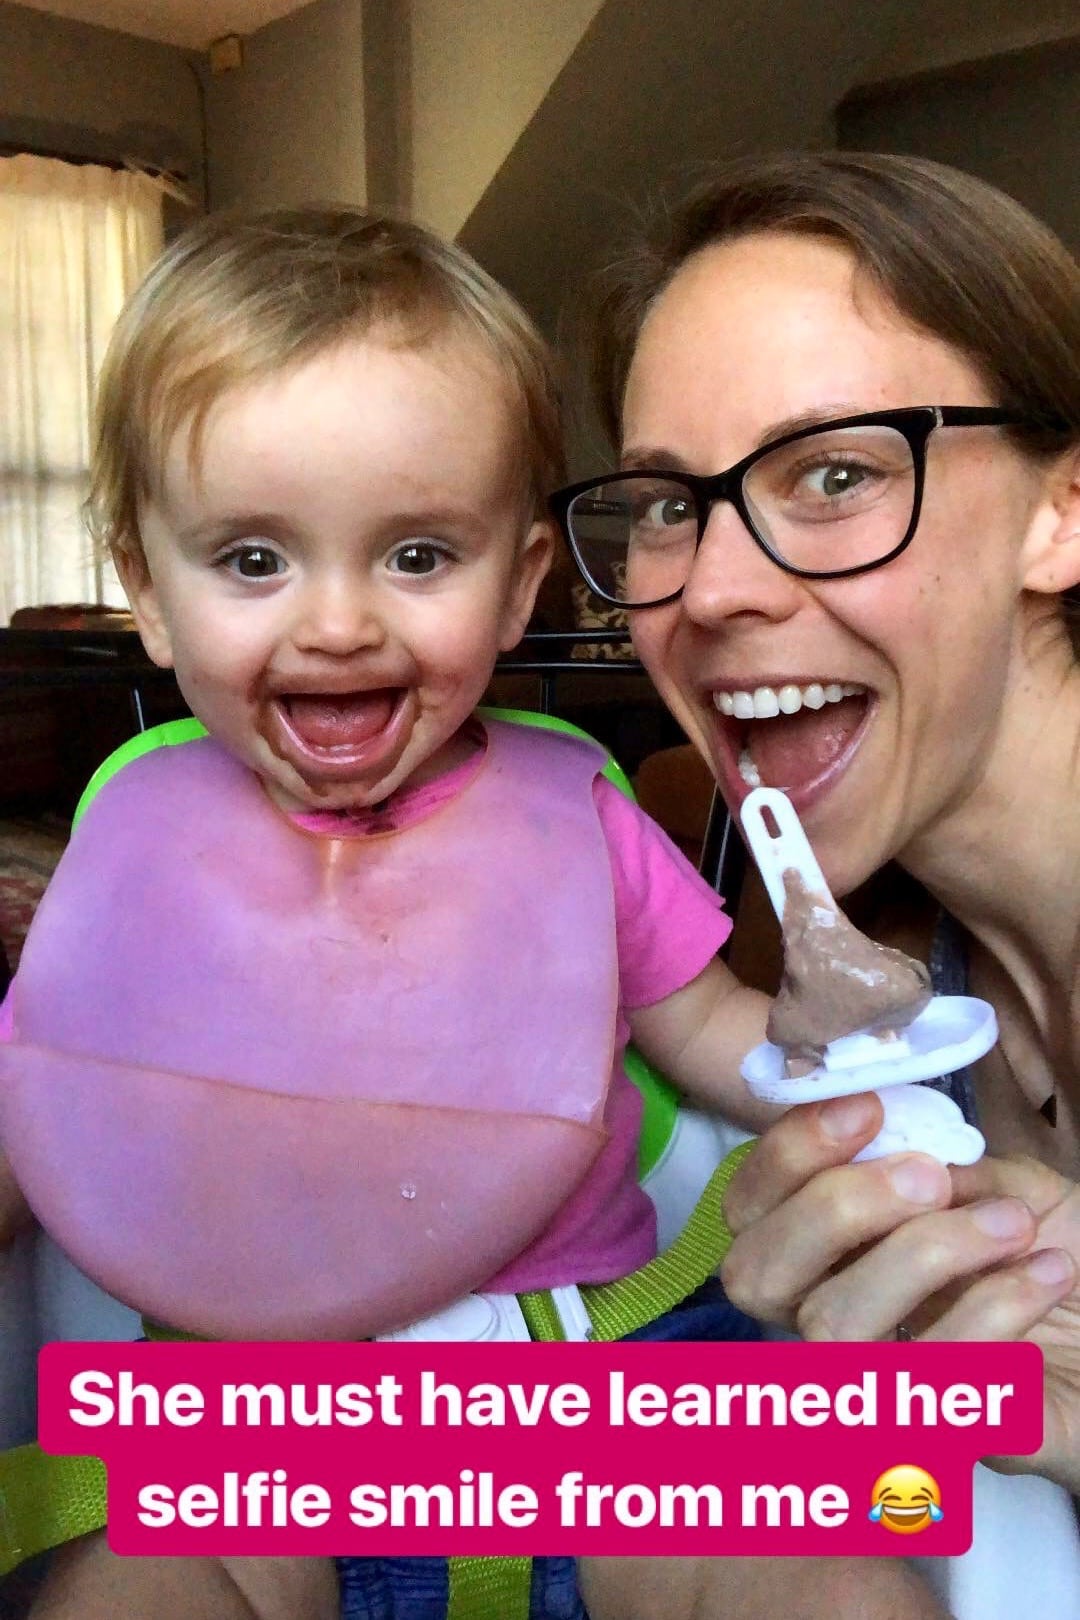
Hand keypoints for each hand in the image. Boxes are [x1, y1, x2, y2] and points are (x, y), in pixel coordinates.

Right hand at [720, 1093, 1078, 1490]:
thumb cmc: (1042, 1249)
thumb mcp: (990, 1181)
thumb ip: (931, 1160)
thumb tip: (889, 1142)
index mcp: (822, 1251)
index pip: (746, 1209)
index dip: (789, 1153)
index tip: (868, 1110)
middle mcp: (823, 1319)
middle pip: (755, 1276)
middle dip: (836, 1208)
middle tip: (929, 1180)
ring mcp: (870, 1388)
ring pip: (834, 1326)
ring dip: (928, 1254)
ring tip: (1014, 1223)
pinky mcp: (939, 1440)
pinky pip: (932, 1375)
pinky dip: (996, 1306)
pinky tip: (1049, 1271)